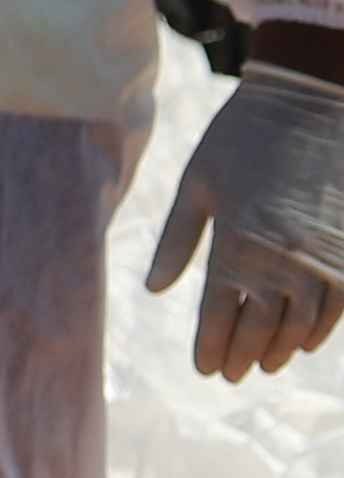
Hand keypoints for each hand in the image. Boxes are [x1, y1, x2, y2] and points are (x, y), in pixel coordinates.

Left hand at [147, 57, 343, 384]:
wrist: (308, 102)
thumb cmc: (241, 138)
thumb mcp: (195, 184)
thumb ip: (176, 242)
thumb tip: (153, 290)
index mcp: (235, 243)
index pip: (218, 314)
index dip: (210, 347)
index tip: (203, 369)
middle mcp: (281, 258)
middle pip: (261, 326)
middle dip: (243, 355)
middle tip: (230, 375)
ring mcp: (321, 254)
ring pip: (304, 322)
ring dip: (282, 349)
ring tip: (264, 365)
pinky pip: (341, 303)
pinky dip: (323, 329)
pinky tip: (307, 342)